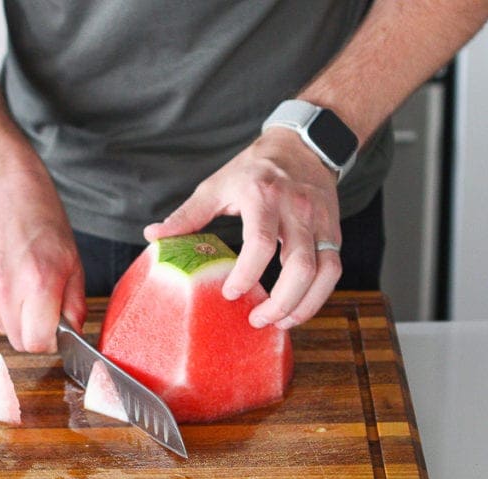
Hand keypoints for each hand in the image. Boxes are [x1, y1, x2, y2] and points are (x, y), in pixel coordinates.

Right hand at [0, 165, 85, 352]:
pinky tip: (6, 275)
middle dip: (32, 331)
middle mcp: (6, 287)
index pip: (37, 343)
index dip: (49, 342)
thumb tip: (73, 334)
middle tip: (41, 305)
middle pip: (18, 341)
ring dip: (14, 316)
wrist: (6, 191)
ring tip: (22, 283)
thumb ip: (74, 305)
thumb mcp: (73, 263)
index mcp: (38, 283)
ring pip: (1, 326)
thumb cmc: (43, 222)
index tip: (54, 331)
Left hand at [144, 128, 341, 328]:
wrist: (303, 146)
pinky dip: (319, 294)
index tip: (230, 293)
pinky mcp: (332, 231)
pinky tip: (298, 308)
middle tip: (256, 319)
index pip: (260, 243)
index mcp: (263, 196)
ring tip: (280, 322)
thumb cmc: (255, 169)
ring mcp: (318, 221)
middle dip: (280, 301)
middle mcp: (296, 209)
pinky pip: (333, 269)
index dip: (246, 274)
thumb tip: (153, 236)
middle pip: (298, 265)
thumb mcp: (217, 185)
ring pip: (323, 271)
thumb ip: (187, 215)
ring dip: (303, 305)